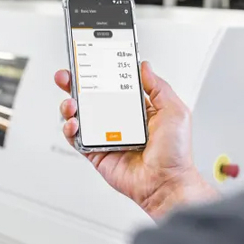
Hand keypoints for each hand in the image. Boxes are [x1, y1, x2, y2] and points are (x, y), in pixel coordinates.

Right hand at [55, 61, 217, 219]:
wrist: (166, 183)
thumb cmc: (175, 153)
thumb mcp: (174, 111)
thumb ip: (158, 87)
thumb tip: (145, 67)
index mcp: (137, 109)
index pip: (113, 85)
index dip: (100, 72)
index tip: (90, 60)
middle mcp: (119, 121)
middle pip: (90, 97)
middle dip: (75, 84)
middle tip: (67, 75)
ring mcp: (106, 136)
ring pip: (79, 115)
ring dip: (69, 105)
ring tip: (71, 103)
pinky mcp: (96, 152)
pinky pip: (76, 138)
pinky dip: (70, 129)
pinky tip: (74, 123)